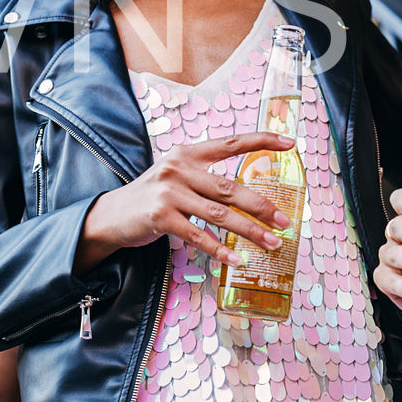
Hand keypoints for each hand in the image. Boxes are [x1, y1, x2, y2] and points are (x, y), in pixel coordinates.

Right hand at [78, 132, 295, 272]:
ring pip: (219, 214)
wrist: (111, 215)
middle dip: (262, 206)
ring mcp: (169, 192)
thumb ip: (204, 176)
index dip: (262, 141)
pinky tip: (236, 260)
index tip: (290, 143)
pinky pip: (198, 235)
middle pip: (230, 187)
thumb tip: (246, 192)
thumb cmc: (151, 196)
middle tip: (285, 220)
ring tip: (272, 243)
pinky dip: (219, 250)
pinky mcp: (160, 216)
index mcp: (188, 153)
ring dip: (249, 231)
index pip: (231, 143)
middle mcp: (179, 168)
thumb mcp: (176, 175)